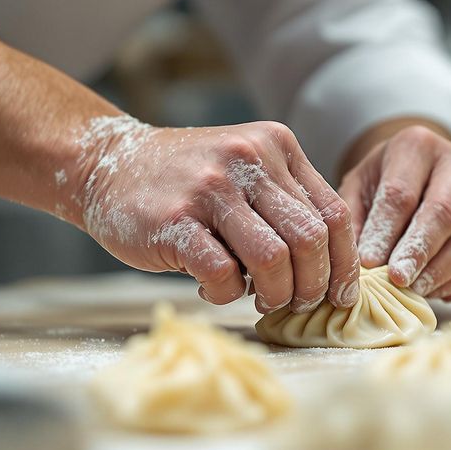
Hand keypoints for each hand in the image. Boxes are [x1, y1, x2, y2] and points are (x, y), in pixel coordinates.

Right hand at [71, 118, 360, 313]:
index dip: (344, 263)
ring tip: (260, 299)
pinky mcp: (174, 221)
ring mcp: (210, 189)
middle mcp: (247, 159)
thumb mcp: (244, 169)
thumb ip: (285, 202)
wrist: (106, 164)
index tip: (339, 295)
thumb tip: (331, 268)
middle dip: (312, 286)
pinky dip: (226, 294)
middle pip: (311, 239)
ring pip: (274, 258)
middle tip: (297, 303)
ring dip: (275, 294)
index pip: (333, 213)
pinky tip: (214, 289)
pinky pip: (222, 274)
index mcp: (275, 146)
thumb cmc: (185, 180)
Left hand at [339, 125, 450, 300]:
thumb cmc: (385, 179)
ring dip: (439, 274)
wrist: (422, 170)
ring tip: (412, 290)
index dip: (386, 232)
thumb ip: (355, 219)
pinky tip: (433, 291)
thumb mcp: (359, 185)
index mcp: (420, 146)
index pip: (403, 194)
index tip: (370, 264)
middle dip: (418, 254)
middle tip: (397, 280)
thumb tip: (360, 263)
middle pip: (443, 215)